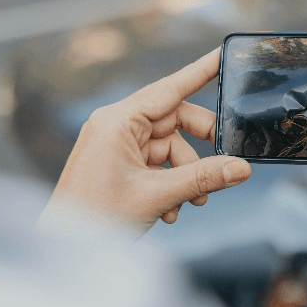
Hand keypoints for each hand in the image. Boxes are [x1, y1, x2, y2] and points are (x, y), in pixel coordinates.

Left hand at [41, 47, 250, 236]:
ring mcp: (115, 145)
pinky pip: (156, 164)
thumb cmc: (95, 218)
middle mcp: (116, 126)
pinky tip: (170, 210)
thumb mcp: (157, 196)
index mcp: (118, 121)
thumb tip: (241, 168)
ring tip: (189, 203)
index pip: (170, 88)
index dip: (200, 71)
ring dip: (186, 175)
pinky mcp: (117, 164)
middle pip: (174, 121)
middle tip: (224, 167)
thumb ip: (203, 178)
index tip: (222, 55)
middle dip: (199, 149)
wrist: (65, 251)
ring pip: (169, 147)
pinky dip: (170, 184)